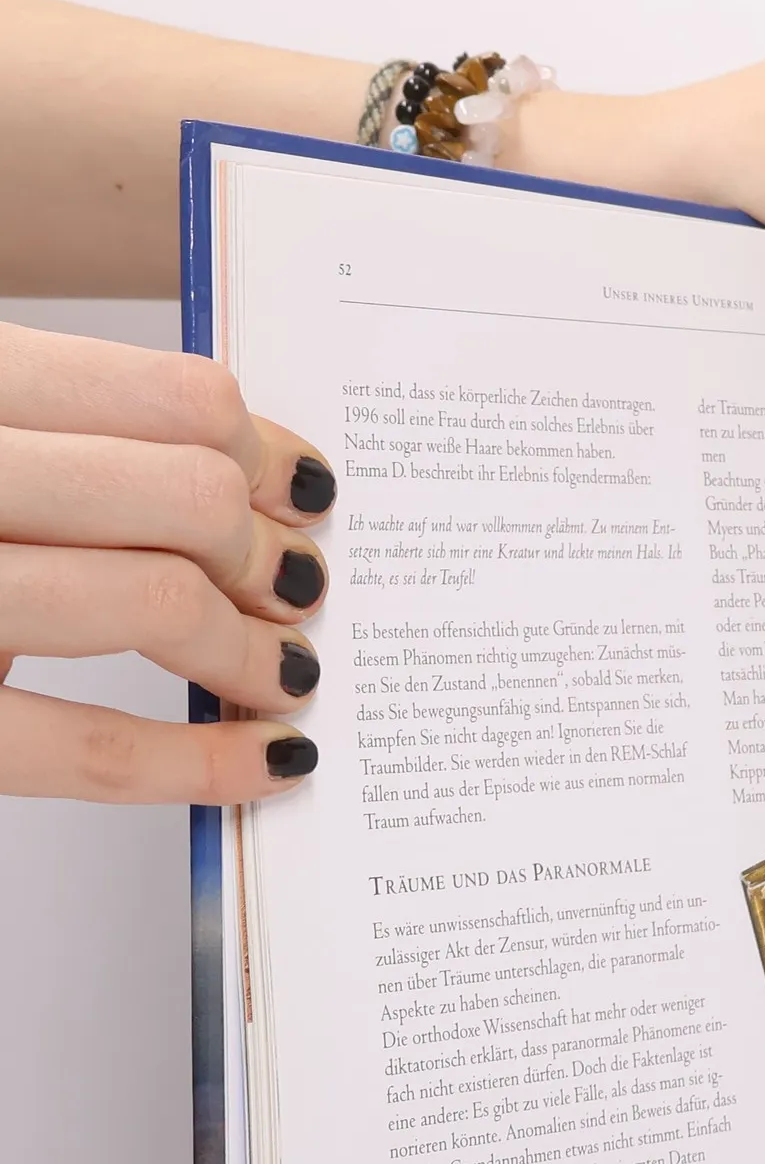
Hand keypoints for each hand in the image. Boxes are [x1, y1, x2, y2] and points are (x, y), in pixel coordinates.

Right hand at [0, 322, 331, 801]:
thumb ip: (62, 429)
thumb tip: (244, 465)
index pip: (178, 401)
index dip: (270, 458)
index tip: (303, 496)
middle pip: (188, 500)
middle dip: (271, 557)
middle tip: (297, 589)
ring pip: (157, 604)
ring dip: (258, 653)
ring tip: (286, 671)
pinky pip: (95, 750)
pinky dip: (209, 762)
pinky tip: (271, 762)